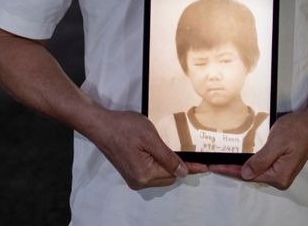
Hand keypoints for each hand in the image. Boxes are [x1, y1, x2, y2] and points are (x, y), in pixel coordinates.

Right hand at [87, 110, 207, 189]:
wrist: (100, 125)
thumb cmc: (124, 127)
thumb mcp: (150, 138)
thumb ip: (167, 157)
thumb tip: (183, 172)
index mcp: (145, 174)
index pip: (175, 173)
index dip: (192, 168)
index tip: (207, 166)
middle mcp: (139, 182)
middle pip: (168, 177)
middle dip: (179, 166)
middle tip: (192, 152)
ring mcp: (133, 179)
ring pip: (160, 175)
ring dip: (167, 164)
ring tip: (173, 149)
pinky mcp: (130, 173)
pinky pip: (151, 172)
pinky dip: (158, 164)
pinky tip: (159, 152)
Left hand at [209, 112, 307, 189]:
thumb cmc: (297, 130)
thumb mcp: (276, 143)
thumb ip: (261, 160)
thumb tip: (246, 174)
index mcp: (279, 176)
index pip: (249, 175)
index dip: (229, 170)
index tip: (213, 166)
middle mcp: (280, 179)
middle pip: (250, 175)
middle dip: (232, 169)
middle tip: (213, 163)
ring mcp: (281, 173)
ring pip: (255, 170)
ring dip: (239, 165)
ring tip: (222, 161)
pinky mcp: (280, 166)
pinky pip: (261, 166)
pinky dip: (249, 162)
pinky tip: (239, 158)